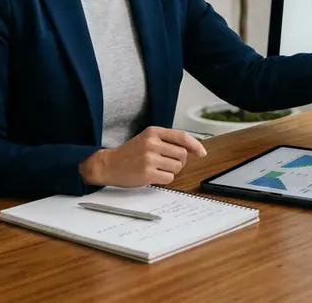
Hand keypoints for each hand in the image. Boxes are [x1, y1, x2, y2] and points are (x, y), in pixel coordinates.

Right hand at [79, 127, 206, 187]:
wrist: (109, 164)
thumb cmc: (131, 153)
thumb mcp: (148, 139)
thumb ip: (167, 141)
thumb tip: (192, 148)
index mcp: (153, 132)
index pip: (182, 137)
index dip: (195, 145)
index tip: (202, 152)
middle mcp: (152, 143)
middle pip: (182, 154)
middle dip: (180, 161)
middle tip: (168, 163)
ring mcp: (149, 158)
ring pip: (177, 167)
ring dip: (172, 171)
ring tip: (159, 168)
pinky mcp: (147, 173)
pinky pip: (169, 178)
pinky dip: (165, 179)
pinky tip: (154, 175)